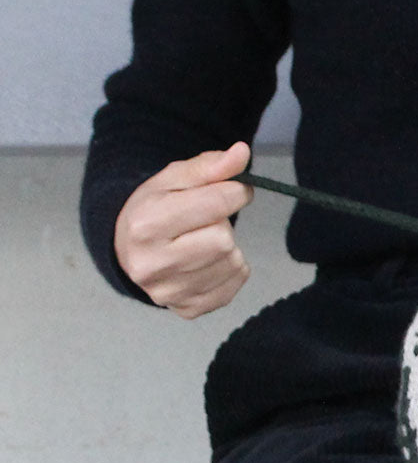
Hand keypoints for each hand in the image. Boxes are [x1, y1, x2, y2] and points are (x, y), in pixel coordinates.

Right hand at [114, 141, 253, 318]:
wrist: (129, 251)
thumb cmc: (155, 209)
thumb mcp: (174, 179)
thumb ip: (210, 166)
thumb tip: (242, 152)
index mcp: (145, 225)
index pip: (216, 204)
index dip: (235, 192)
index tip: (232, 190)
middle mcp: (153, 265)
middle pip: (224, 239)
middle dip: (223, 224)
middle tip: (206, 222)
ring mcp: (170, 293)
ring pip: (233, 262)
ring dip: (228, 247)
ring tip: (202, 241)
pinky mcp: (188, 309)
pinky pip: (236, 282)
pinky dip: (231, 268)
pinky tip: (207, 261)